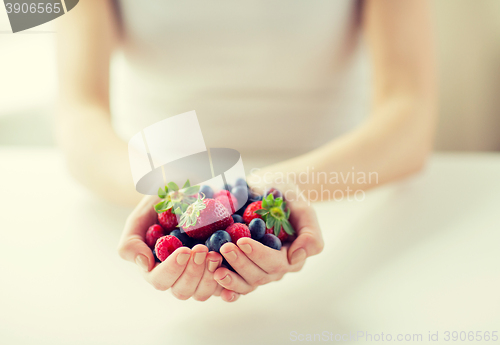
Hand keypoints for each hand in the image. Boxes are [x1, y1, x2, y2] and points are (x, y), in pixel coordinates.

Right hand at [117, 195, 238, 301]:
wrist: (187, 192)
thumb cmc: (160, 205)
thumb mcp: (141, 217)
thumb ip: (132, 241)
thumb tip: (144, 263)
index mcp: (156, 268)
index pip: (161, 280)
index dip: (172, 269)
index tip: (184, 250)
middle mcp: (178, 276)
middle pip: (183, 291)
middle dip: (194, 272)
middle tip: (202, 249)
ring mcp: (199, 276)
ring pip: (204, 292)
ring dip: (210, 276)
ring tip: (216, 253)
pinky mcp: (218, 271)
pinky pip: (224, 287)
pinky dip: (228, 281)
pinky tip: (230, 268)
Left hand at [214, 198, 323, 295]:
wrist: (268, 189)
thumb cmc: (287, 198)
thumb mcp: (304, 210)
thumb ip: (310, 235)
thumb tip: (295, 258)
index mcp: (292, 258)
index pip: (276, 263)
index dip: (258, 255)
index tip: (242, 241)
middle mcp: (275, 268)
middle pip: (258, 275)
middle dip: (240, 263)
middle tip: (225, 248)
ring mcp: (258, 270)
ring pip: (246, 283)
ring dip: (230, 278)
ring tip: (215, 267)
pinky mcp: (242, 268)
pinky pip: (235, 284)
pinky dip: (225, 287)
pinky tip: (214, 281)